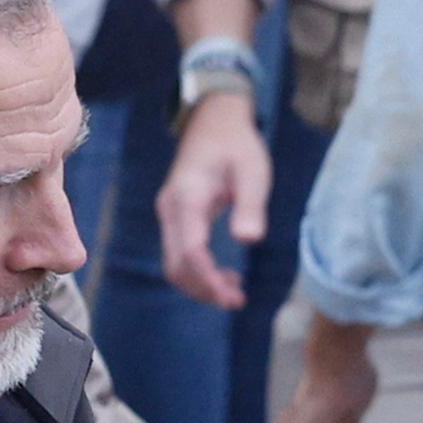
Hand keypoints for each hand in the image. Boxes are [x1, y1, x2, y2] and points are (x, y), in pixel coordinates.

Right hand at [157, 94, 271, 309]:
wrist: (214, 121)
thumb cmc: (237, 145)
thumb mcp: (253, 172)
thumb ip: (251, 206)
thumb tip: (248, 240)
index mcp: (188, 198)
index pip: (190, 251)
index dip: (208, 280)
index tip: (232, 298)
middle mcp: (171, 208)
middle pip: (176, 265)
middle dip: (204, 289)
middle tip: (237, 301)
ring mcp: (169, 213)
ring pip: (174, 264)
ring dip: (200, 284)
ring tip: (234, 293)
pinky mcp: (174, 217)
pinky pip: (178, 253)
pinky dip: (197, 272)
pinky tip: (224, 276)